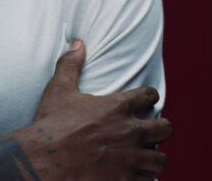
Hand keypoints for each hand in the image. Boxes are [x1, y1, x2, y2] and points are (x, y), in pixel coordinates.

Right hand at [13, 40, 172, 179]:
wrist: (46, 159)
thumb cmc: (52, 123)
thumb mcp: (59, 89)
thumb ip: (71, 65)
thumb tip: (78, 44)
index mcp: (118, 107)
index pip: (149, 96)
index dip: (149, 96)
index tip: (146, 100)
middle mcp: (131, 132)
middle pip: (166, 129)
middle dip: (161, 129)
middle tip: (151, 131)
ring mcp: (131, 158)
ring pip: (161, 159)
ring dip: (154, 157)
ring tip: (146, 156)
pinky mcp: (126, 179)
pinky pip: (148, 180)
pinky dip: (142, 177)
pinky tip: (134, 174)